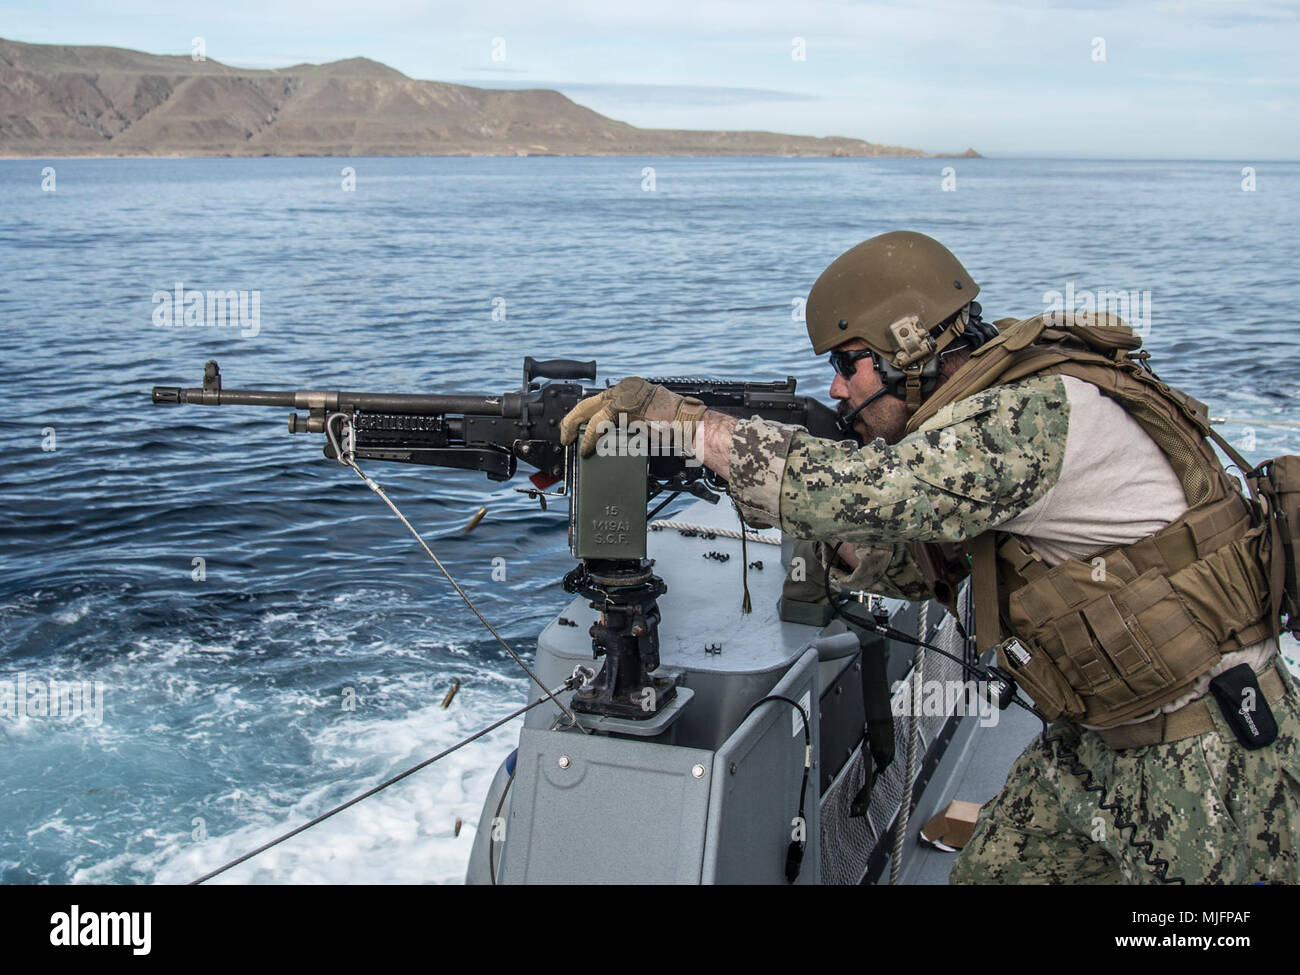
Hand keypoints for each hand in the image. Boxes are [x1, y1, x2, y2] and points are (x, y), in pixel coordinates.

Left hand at [560, 377, 707, 456]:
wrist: (689, 424)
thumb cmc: (675, 425)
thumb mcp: (646, 416)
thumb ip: (626, 419)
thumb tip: (607, 432)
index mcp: (631, 387)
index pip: (599, 398)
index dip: (585, 413)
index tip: (577, 424)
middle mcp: (625, 387)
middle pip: (588, 401)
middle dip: (572, 418)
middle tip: (564, 432)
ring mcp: (623, 397)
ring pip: (587, 410)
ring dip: (574, 426)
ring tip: (569, 440)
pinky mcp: (623, 410)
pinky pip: (598, 425)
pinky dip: (588, 438)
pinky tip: (585, 448)